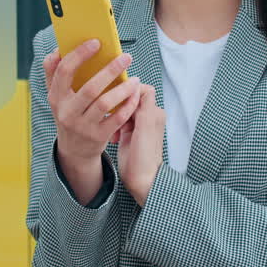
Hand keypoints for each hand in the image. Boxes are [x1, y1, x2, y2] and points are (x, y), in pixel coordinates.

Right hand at [44, 40, 141, 174]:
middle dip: (110, 70)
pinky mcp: (97, 137)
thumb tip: (57, 51)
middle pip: (90, 88)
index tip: (97, 42)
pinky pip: (116, 119)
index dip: (80, 54)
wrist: (74, 150)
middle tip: (126, 57)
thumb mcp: (57, 96)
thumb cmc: (69, 113)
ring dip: (123, 89)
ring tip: (135, 79)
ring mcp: (82, 126)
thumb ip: (54, 72)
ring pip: (105, 103)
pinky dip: (128, 106)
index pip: (65, 71)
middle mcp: (67, 112)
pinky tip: (135, 95)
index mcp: (55, 96)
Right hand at [116, 83, 165, 206]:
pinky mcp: (129, 134)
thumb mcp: (145, 128)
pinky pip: (118, 121)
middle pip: (129, 100)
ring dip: (114, 118)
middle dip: (118, 107)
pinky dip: (113, 127)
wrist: (141, 181)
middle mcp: (148, 117)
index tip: (117, 99)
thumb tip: (137, 86)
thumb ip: (144, 105)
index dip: (128, 92)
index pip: (141, 90)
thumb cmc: (145, 158)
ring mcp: (138, 125)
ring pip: (122, 111)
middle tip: (112, 119)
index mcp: (154, 113)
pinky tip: (112, 138)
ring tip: (112, 133)